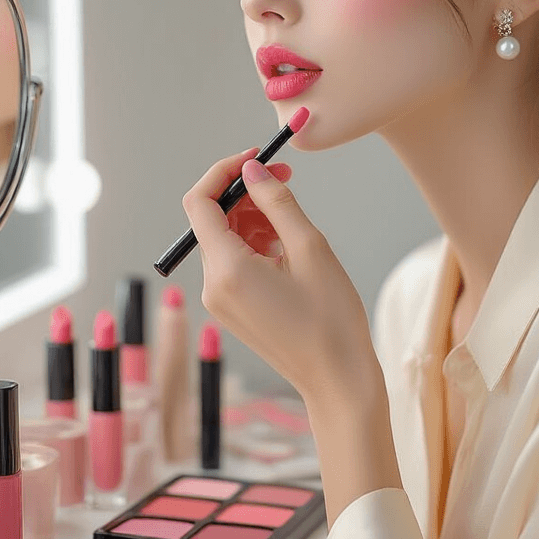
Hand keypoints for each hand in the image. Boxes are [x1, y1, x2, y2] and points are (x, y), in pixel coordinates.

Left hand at [181, 147, 380, 408]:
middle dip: (245, 194)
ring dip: (253, 220)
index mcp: (226, 270)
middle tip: (286, 181)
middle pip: (212, 221)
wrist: (338, 380)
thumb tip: (252, 171)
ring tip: (294, 225)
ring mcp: (220, 301)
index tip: (255, 158)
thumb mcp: (310, 249)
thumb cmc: (331, 319)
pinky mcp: (233, 310)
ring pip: (224, 241)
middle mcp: (212, 286)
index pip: (200, 203)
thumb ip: (276, 202)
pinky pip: (234, 264)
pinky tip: (289, 251)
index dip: (223, 172)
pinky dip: (255, 246)